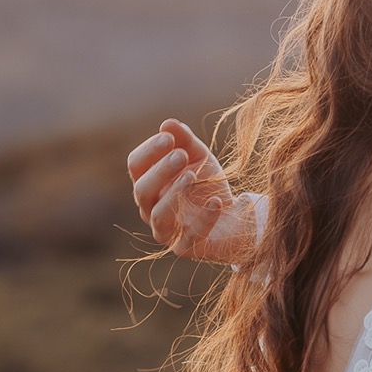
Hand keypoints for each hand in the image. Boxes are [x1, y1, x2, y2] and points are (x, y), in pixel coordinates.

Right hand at [127, 119, 241, 259]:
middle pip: (142, 190)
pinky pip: (188, 237)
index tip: (168, 138)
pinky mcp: (185, 248)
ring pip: (159, 216)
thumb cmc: (208, 184)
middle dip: (160, 171)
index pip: (135, 165)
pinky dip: (203, 219)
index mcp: (148, 182)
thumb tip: (168, 123)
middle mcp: (150, 208)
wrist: (235, 216)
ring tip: (192, 176)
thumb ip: (185, 140)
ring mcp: (166, 231)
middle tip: (181, 156)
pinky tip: (216, 202)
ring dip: (174, 194)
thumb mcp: (199, 157)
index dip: (149, 151)